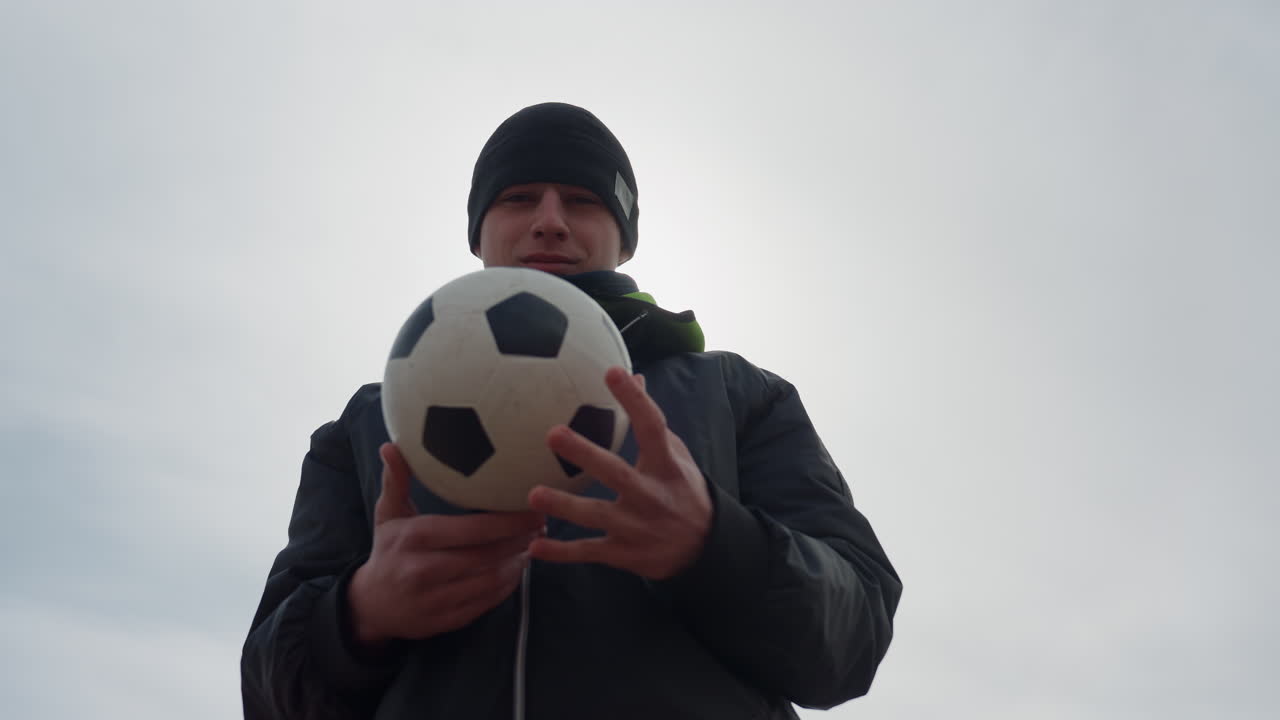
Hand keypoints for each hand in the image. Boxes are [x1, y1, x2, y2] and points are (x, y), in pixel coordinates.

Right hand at [347, 443, 543, 650]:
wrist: (371, 606)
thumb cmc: (387, 552)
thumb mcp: (387, 515)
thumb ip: (396, 481)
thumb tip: (391, 445)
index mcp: (416, 538)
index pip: (473, 529)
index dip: (509, 521)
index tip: (533, 509)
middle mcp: (425, 570)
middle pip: (488, 555)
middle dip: (520, 540)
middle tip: (541, 524)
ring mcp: (437, 599)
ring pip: (491, 580)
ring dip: (518, 562)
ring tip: (534, 543)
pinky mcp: (447, 621)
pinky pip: (487, 602)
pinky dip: (507, 585)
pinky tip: (517, 568)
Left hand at [527, 367, 711, 580]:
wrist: (707, 548)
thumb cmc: (683, 491)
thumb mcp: (676, 456)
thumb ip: (651, 421)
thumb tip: (634, 376)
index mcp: (666, 467)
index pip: (651, 427)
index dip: (634, 399)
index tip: (612, 372)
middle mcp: (651, 496)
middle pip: (615, 472)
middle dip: (585, 454)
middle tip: (553, 434)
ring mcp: (636, 527)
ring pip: (596, 515)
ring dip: (564, 506)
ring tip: (533, 495)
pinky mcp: (624, 553)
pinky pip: (589, 552)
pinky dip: (562, 553)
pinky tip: (534, 547)